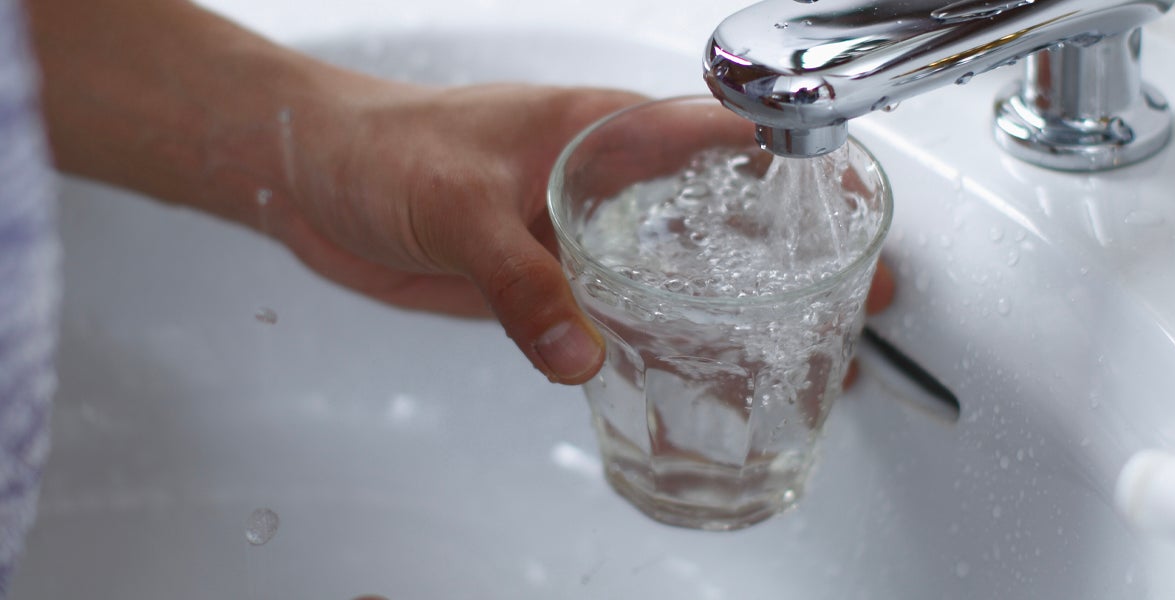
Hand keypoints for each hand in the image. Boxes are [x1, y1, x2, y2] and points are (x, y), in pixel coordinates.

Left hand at [275, 81, 894, 384]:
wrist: (313, 179)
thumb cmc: (382, 150)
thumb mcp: (460, 209)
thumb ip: (522, 283)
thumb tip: (582, 351)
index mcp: (601, 131)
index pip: (723, 133)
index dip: (797, 164)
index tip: (850, 206)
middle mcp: (604, 180)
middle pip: (721, 210)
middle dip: (789, 253)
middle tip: (852, 299)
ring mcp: (582, 232)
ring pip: (677, 267)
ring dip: (732, 306)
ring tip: (794, 350)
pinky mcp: (552, 279)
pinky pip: (622, 312)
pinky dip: (660, 340)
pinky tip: (687, 373)